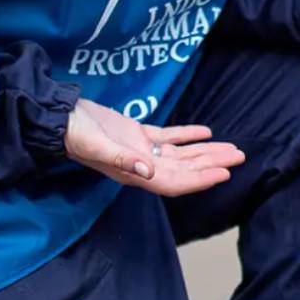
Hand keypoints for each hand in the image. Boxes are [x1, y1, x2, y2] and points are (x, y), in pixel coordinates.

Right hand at [64, 98, 244, 196]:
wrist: (58, 118)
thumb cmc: (75, 134)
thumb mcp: (98, 146)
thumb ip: (123, 160)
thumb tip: (148, 172)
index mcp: (135, 173)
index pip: (176, 181)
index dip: (201, 180)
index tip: (225, 174)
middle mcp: (142, 165)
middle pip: (186, 168)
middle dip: (214, 163)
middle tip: (241, 157)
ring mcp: (140, 149)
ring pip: (182, 154)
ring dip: (207, 151)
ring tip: (232, 148)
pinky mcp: (136, 134)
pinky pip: (169, 137)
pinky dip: (188, 135)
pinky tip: (207, 132)